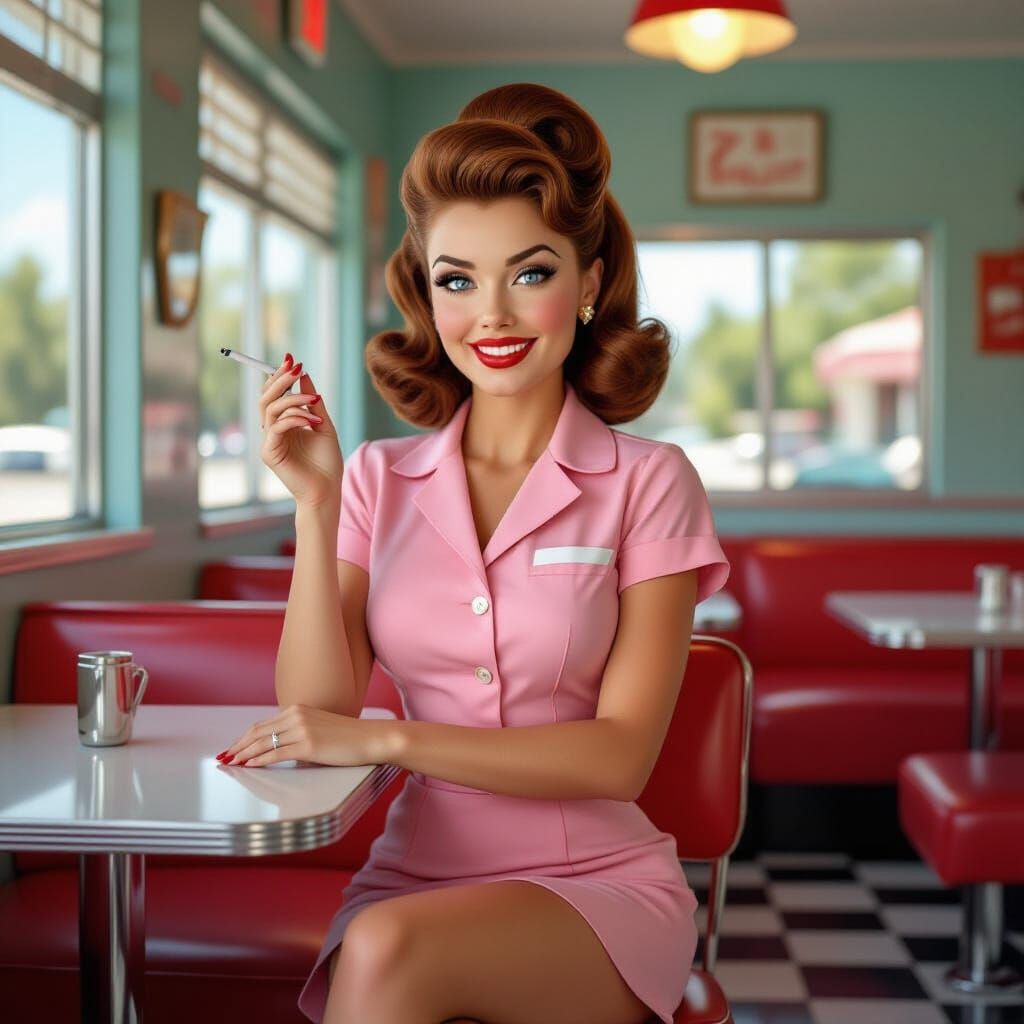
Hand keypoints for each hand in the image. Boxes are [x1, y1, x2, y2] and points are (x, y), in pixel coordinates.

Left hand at [216, 704, 394, 767]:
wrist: (372, 738)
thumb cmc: (350, 737)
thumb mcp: (320, 728)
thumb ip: (300, 732)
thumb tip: (282, 747)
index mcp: (298, 709)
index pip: (263, 724)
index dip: (244, 737)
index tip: (233, 747)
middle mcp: (297, 715)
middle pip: (257, 731)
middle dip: (237, 745)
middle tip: (223, 757)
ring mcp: (302, 729)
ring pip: (263, 742)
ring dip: (243, 754)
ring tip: (230, 763)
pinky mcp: (308, 745)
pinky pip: (276, 754)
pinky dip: (259, 760)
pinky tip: (249, 766)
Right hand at [259, 354, 343, 508]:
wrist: (327, 490)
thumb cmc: (327, 463)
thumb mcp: (323, 425)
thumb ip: (313, 403)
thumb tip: (305, 375)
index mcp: (283, 424)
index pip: (274, 394)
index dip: (279, 376)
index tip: (292, 359)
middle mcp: (273, 430)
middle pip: (266, 397)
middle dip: (280, 379)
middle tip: (295, 367)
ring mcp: (269, 441)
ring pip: (271, 408)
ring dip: (294, 399)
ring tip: (314, 402)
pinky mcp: (270, 452)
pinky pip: (277, 426)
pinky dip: (295, 418)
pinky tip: (313, 421)